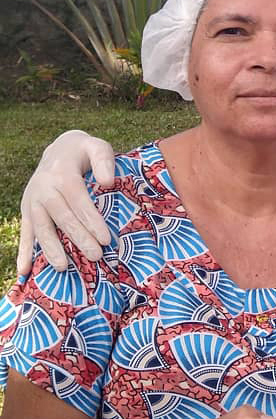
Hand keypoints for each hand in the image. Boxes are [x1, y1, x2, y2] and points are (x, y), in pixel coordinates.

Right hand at [17, 130, 115, 274]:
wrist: (59, 150)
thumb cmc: (85, 153)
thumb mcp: (97, 147)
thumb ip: (104, 161)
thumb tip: (107, 183)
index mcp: (61, 173)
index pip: (77, 199)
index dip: (91, 219)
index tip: (106, 238)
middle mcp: (43, 188)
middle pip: (61, 216)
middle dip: (78, 237)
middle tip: (96, 256)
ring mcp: (32, 201)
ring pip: (41, 227)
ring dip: (50, 248)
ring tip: (62, 268)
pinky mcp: (26, 210)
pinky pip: (25, 232)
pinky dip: (23, 252)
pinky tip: (24, 271)